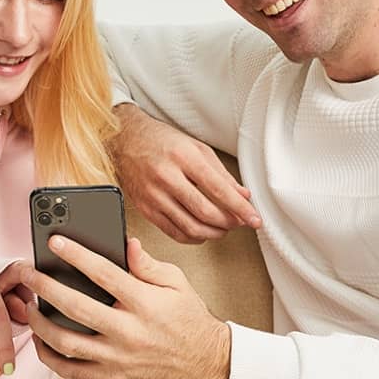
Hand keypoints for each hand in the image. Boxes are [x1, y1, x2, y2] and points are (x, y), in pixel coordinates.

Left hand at [22, 234, 232, 378]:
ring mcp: (119, 357)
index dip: (76, 255)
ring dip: (40, 324)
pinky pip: (72, 371)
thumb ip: (147, 263)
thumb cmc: (189, 319)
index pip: (104, 274)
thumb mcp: (177, 282)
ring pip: (67, 342)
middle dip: (45, 287)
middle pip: (76, 307)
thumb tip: (125, 243)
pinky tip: (40, 341)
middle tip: (27, 272)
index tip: (54, 241)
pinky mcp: (113, 376)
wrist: (208, 363)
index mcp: (145, 303)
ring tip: (29, 306)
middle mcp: (129, 331)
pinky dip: (50, 357)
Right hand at [112, 103, 260, 243]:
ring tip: (223, 228)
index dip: (240, 208)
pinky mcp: (145, 208)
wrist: (124, 141)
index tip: (254, 219)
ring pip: (190, 227)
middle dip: (229, 222)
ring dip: (213, 232)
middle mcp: (166, 177)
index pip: (219, 190)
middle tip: (239, 222)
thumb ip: (221, 173)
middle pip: (206, 212)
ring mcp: (153, 195)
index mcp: (183, 158)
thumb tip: (242, 195)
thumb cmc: (160, 142)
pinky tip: (202, 232)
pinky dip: (193, 237)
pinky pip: (173, 232)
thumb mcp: (196, 148)